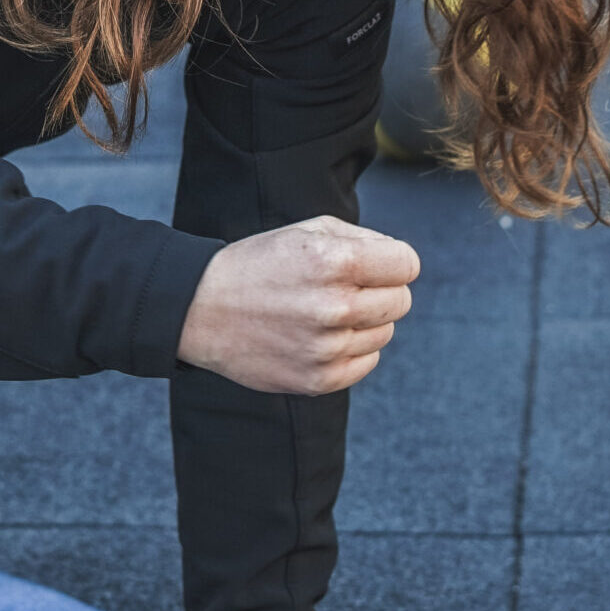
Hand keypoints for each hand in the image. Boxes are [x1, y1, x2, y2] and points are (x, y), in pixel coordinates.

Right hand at [176, 216, 420, 394]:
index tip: (375, 264)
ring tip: (326, 311)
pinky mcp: (318, 380)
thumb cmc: (260, 264)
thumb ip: (364, 239)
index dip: (394, 261)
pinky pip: (367, 362)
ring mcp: (326, 348)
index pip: (407, 264)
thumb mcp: (308, 231)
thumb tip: (403, 262)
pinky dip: (353, 349)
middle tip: (348, 287)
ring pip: (385, 332)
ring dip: (366, 321)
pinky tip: (322, 335)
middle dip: (383, 290)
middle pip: (401, 300)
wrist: (202, 309)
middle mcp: (334, 306)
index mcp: (335, 261)